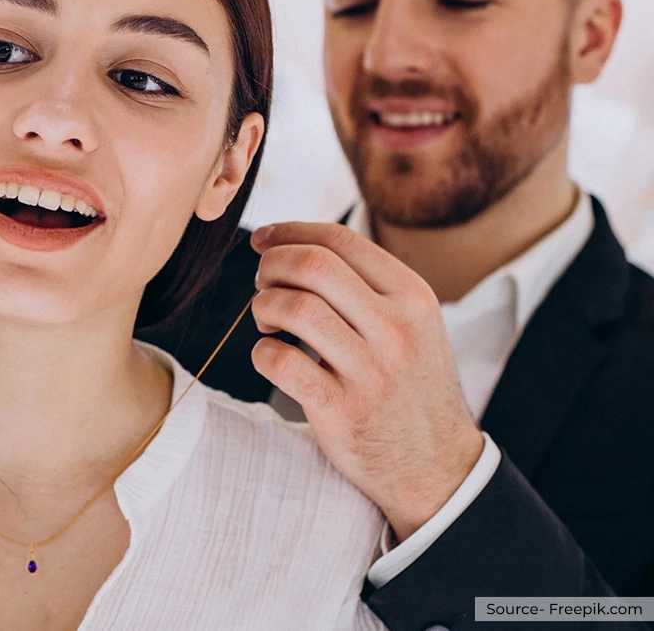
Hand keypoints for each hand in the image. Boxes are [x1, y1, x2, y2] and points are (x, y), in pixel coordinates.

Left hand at [248, 222, 483, 541]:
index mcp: (412, 297)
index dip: (290, 232)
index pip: (340, 240)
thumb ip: (368, 287)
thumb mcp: (413, 325)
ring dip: (263, 308)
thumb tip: (297, 247)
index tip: (264, 241)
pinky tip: (270, 357)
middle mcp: (395, 328)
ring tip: (266, 322)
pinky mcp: (341, 410)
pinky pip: (280, 363)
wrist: (437, 466)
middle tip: (262, 284)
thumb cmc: (409, 386)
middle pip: (313, 266)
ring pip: (294, 308)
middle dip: (271, 266)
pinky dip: (262, 353)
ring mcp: (370, 370)